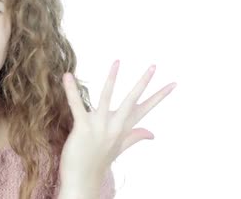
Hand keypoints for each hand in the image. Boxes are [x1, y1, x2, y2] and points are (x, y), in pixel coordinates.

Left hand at [59, 60, 176, 190]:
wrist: (83, 179)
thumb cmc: (98, 160)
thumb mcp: (119, 147)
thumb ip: (134, 137)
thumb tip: (153, 134)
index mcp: (123, 128)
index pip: (144, 108)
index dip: (159, 96)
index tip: (173, 83)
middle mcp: (115, 127)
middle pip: (131, 101)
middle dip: (142, 83)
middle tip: (153, 66)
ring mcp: (99, 127)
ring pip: (107, 98)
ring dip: (112, 79)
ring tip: (117, 61)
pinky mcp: (82, 128)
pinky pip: (77, 105)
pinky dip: (71, 91)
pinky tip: (67, 76)